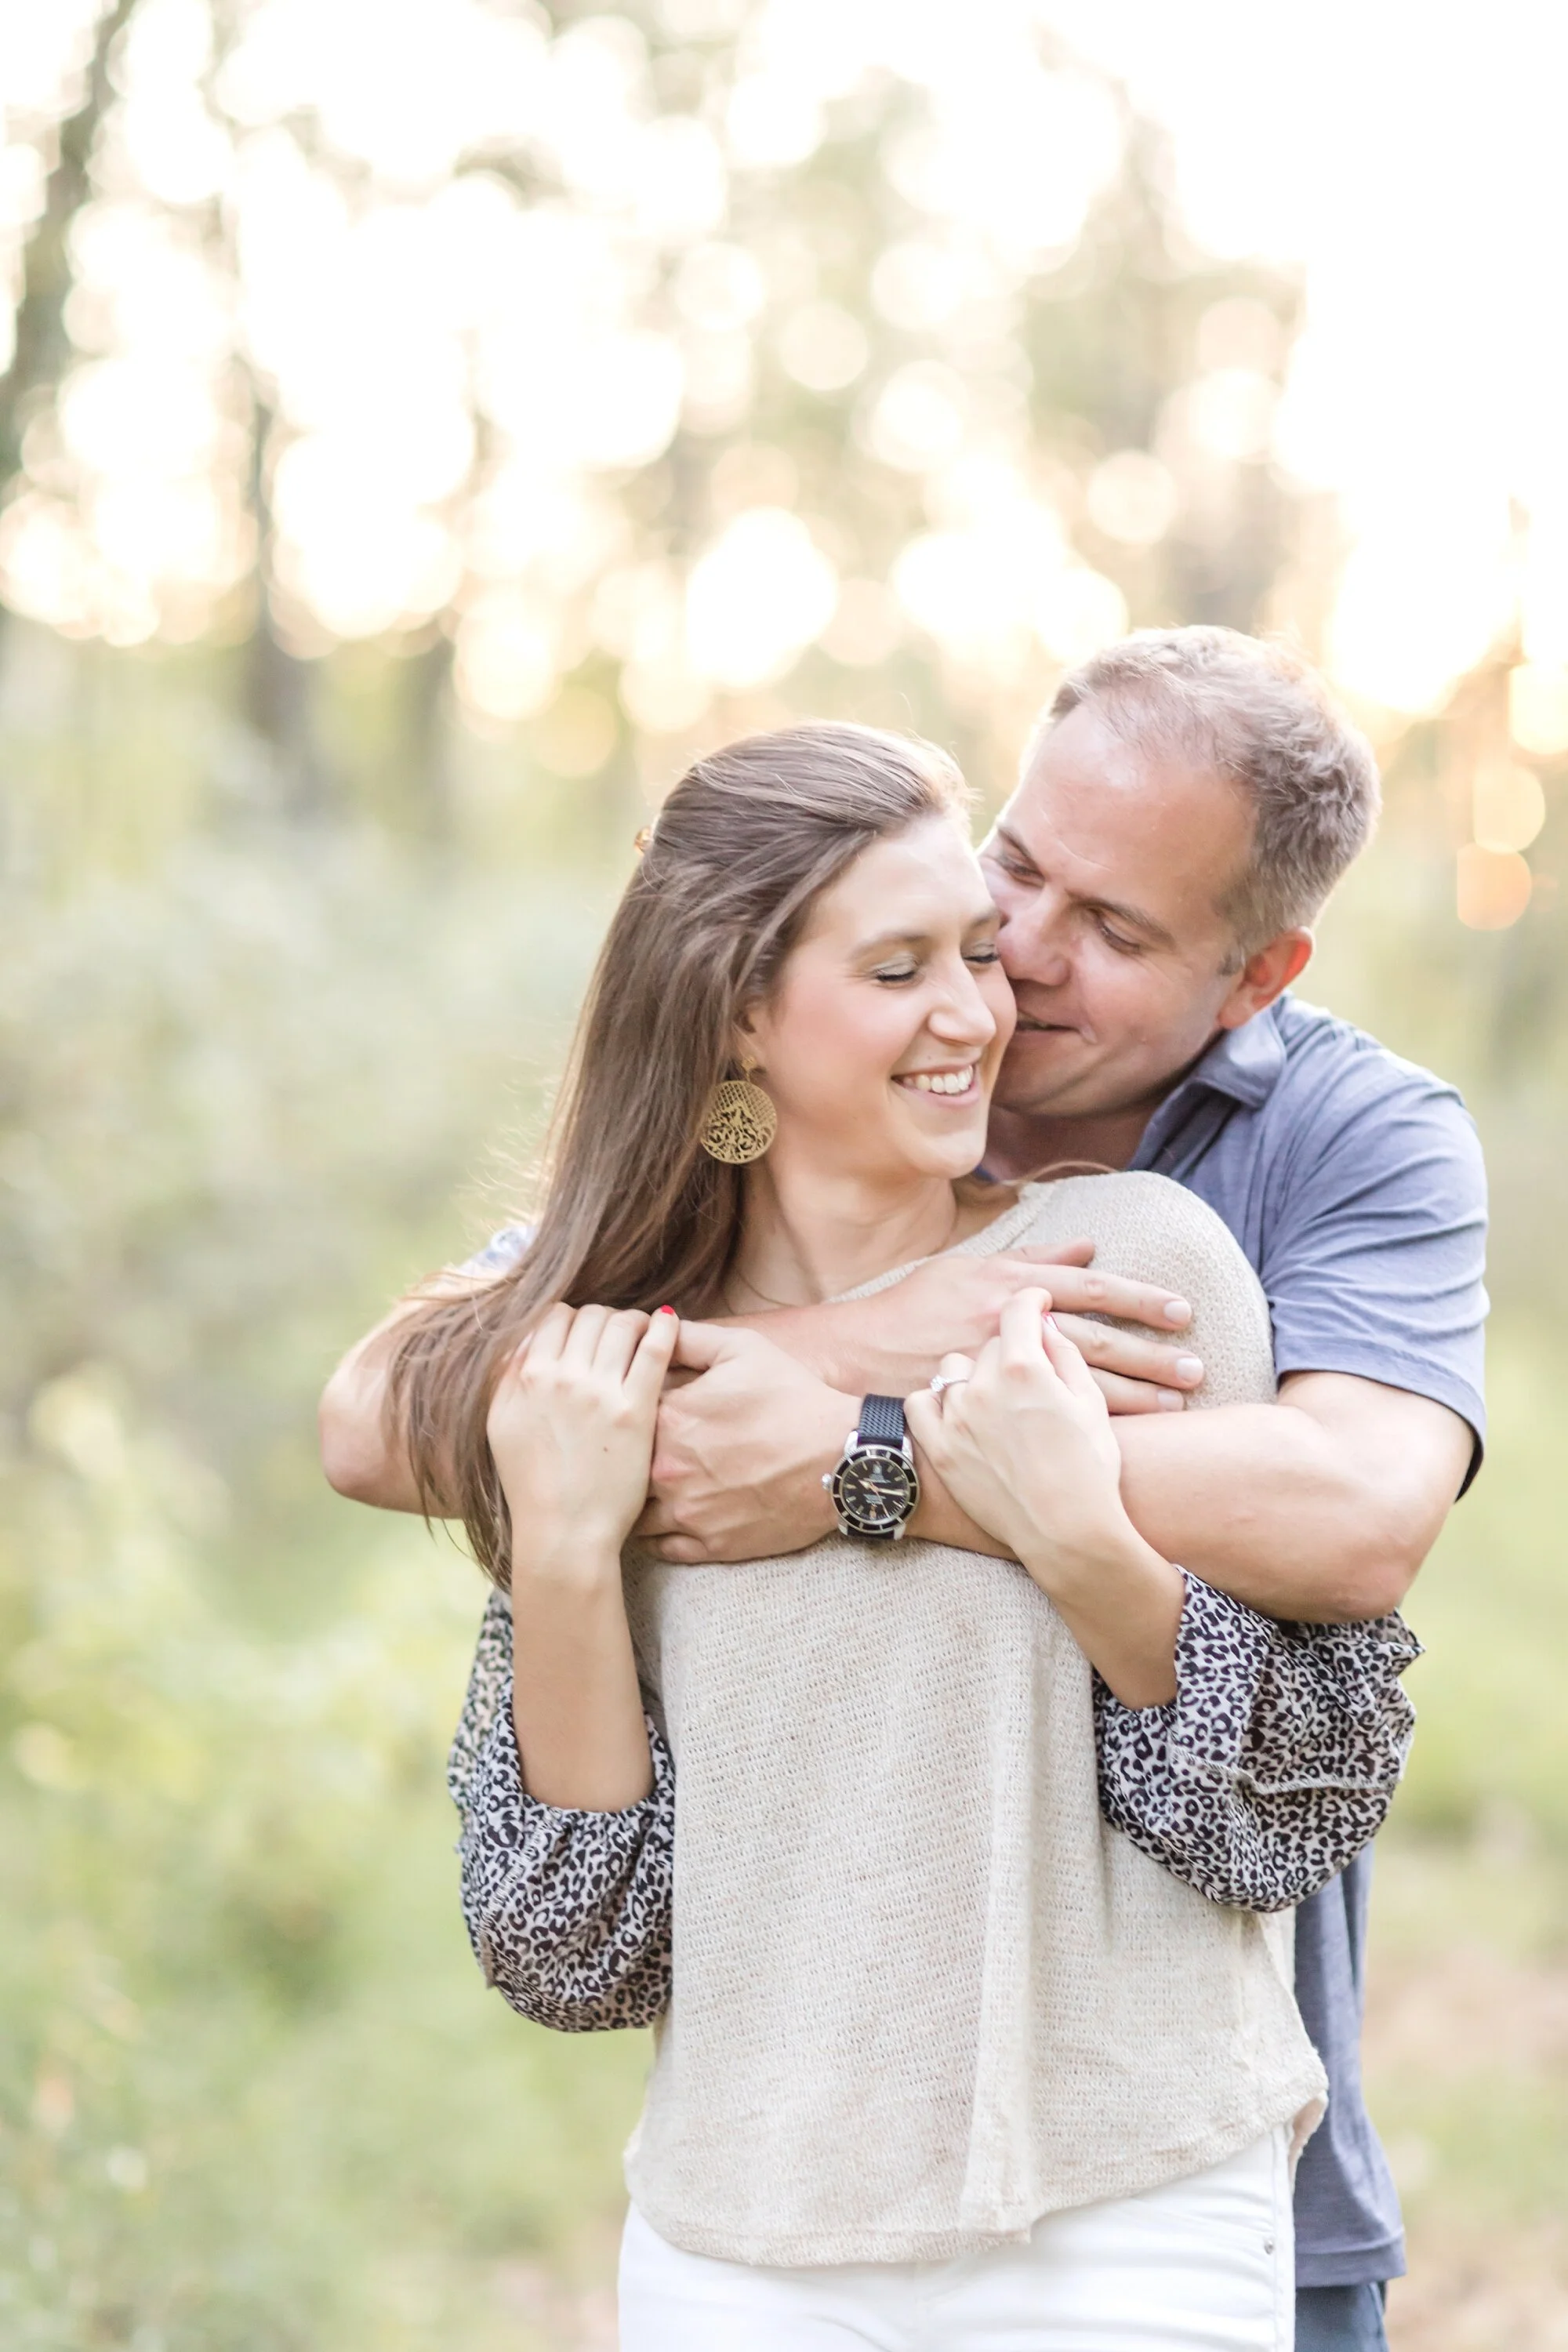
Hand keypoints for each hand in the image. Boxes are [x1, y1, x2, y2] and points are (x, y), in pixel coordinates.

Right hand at [486, 1302, 679, 1574]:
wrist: (564, 1531)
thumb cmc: (531, 1484)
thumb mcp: (502, 1424)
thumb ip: (507, 1378)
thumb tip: (523, 1341)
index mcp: (527, 1377)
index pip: (554, 1316)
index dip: (572, 1319)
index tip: (584, 1334)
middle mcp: (562, 1377)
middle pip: (590, 1316)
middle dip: (604, 1319)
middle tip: (615, 1336)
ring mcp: (600, 1392)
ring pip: (622, 1324)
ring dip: (634, 1322)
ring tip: (642, 1333)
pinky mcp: (636, 1410)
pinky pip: (655, 1349)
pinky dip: (665, 1328)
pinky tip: (669, 1323)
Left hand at [635, 1322, 852, 1562]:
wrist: (841, 1456)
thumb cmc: (793, 1397)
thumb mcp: (742, 1348)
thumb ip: (688, 1338)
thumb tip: (653, 1330)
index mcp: (667, 1418)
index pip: (622, 1413)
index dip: (629, 1412)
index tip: (637, 1415)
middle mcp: (666, 1469)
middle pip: (622, 1468)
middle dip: (625, 1460)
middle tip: (630, 1456)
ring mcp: (686, 1511)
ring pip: (635, 1513)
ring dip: (636, 1501)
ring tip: (643, 1491)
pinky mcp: (709, 1544)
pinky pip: (662, 1547)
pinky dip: (658, 1535)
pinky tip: (666, 1518)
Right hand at [824, 1240, 1202, 1413]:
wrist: (859, 1359)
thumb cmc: (915, 1308)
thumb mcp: (970, 1269)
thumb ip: (1036, 1260)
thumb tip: (1089, 1247)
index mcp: (1011, 1288)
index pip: (1091, 1291)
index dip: (1140, 1301)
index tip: (1182, 1312)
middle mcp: (1012, 1330)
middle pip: (1098, 1343)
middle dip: (1151, 1356)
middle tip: (1195, 1368)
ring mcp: (1002, 1376)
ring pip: (1082, 1385)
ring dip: (1137, 1395)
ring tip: (1178, 1403)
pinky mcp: (991, 1412)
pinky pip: (1052, 1420)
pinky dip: (1095, 1425)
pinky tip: (1132, 1433)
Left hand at [904, 1290, 1129, 1579]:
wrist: (1067, 1532)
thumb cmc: (1090, 1470)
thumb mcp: (1091, 1403)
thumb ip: (1066, 1355)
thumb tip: (1046, 1326)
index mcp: (1025, 1367)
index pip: (1017, 1310)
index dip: (1030, 1301)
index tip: (1035, 1303)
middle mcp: (983, 1385)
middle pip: (990, 1343)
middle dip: (1011, 1352)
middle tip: (1029, 1376)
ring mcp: (956, 1417)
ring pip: (953, 1369)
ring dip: (973, 1375)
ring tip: (995, 1399)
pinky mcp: (939, 1448)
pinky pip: (920, 1403)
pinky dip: (935, 1403)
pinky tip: (956, 1412)